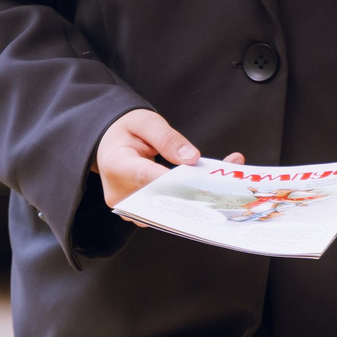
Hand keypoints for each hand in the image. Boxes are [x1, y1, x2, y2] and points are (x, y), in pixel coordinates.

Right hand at [94, 109, 241, 207]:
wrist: (110, 147)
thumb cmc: (126, 132)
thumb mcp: (145, 122)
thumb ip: (166, 138)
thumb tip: (191, 158)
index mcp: (117, 165)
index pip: (146, 177)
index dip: (174, 181)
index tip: (200, 180)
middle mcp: (122, 195)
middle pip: (162, 198)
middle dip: (196, 190)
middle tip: (226, 182)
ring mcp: (132, 210)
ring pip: (170, 208)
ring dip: (198, 196)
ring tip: (227, 179)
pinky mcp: (144, 215)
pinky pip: (170, 209)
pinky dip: (191, 199)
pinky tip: (212, 186)